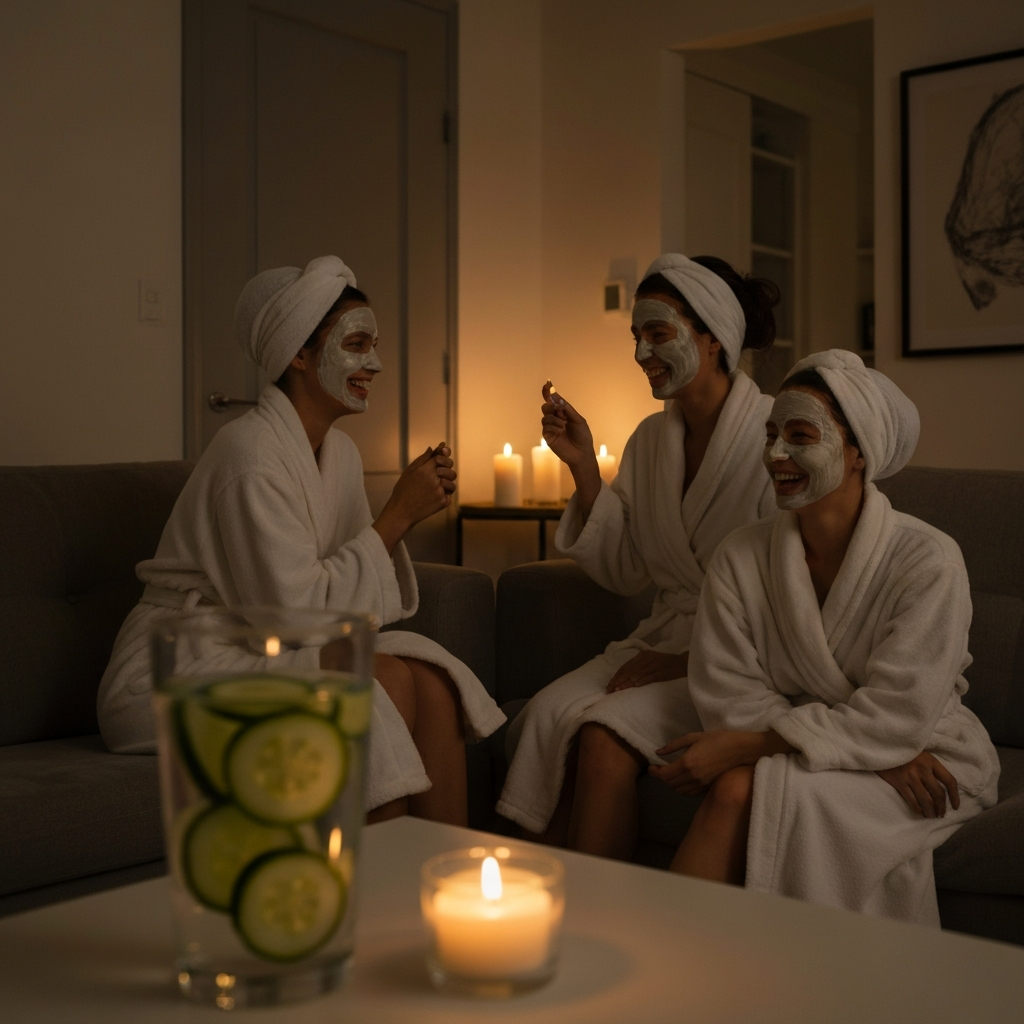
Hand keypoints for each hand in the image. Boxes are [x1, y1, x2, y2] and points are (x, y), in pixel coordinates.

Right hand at [373, 442, 453, 552]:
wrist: (401, 512)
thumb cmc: (403, 490)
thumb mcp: (410, 471)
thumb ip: (424, 458)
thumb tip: (437, 446)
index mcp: (425, 470)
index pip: (441, 457)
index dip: (444, 454)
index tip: (445, 452)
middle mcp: (434, 480)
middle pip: (450, 469)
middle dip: (447, 469)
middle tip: (439, 473)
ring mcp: (440, 492)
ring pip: (452, 483)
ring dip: (446, 483)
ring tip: (435, 487)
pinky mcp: (443, 502)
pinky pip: (449, 495)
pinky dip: (443, 495)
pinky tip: (432, 497)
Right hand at [541, 381, 594, 469]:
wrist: (582, 452)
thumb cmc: (583, 436)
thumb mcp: (577, 419)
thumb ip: (566, 408)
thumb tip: (555, 396)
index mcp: (563, 413)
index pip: (553, 401)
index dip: (549, 392)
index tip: (547, 384)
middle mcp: (555, 419)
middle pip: (546, 406)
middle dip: (551, 406)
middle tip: (559, 409)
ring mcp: (550, 427)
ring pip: (545, 416)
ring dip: (555, 418)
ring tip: (564, 425)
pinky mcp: (548, 436)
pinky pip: (546, 426)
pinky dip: (553, 426)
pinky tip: (560, 431)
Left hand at [606, 651, 688, 691]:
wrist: (683, 663)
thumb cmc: (665, 664)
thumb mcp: (650, 661)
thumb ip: (639, 666)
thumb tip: (624, 678)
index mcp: (642, 655)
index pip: (626, 666)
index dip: (616, 676)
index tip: (609, 685)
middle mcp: (647, 658)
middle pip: (629, 670)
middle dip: (618, 681)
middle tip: (610, 690)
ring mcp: (655, 664)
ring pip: (637, 674)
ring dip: (627, 683)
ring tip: (619, 690)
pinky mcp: (662, 671)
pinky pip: (650, 677)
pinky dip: (641, 681)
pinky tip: (635, 686)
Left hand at [648, 730, 793, 794]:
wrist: (740, 749)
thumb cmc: (717, 739)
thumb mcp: (693, 737)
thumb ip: (674, 745)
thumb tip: (658, 752)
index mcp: (687, 763)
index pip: (664, 774)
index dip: (655, 772)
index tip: (650, 767)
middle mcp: (692, 776)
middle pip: (670, 784)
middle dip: (661, 778)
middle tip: (658, 769)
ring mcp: (701, 784)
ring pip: (679, 791)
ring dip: (671, 784)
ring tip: (669, 774)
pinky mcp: (708, 787)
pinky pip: (689, 793)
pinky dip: (682, 789)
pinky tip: (682, 780)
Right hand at [877, 752, 959, 817]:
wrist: (882, 747)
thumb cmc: (904, 752)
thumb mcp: (921, 755)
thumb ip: (932, 768)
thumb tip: (943, 788)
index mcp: (931, 761)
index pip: (949, 781)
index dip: (955, 796)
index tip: (955, 806)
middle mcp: (922, 769)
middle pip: (938, 794)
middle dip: (941, 807)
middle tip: (941, 814)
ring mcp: (910, 776)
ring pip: (925, 800)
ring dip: (930, 811)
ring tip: (931, 816)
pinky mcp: (899, 782)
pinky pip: (911, 800)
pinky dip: (917, 809)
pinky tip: (919, 811)